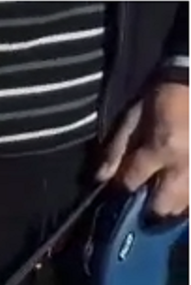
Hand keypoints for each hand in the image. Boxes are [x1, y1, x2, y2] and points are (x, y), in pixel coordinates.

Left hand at [97, 82, 188, 215]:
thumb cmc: (159, 96)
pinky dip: (187, 198)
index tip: (120, 188)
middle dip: (151, 208)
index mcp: (160, 148)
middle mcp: (183, 164)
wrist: (190, 77)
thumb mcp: (132, 118)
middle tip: (146, 201)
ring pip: (185, 205)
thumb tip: (102, 179)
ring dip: (172, 205)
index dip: (122, 188)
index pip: (132, 182)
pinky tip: (180, 190)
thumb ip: (116, 150)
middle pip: (163, 206)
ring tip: (165, 196)